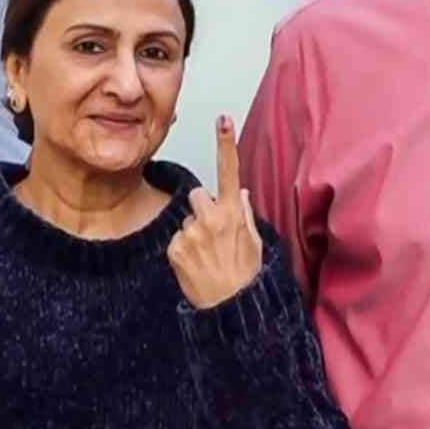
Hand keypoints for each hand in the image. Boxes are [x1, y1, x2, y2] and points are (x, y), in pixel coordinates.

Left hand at [167, 115, 262, 308]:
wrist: (229, 309)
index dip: (226, 143)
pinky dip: (183, 250)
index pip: (229, 171)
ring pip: (186, 220)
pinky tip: (196, 264)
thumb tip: (237, 192)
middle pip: (198, 196)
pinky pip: (177, 239)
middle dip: (202, 209)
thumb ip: (244, 214)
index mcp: (233, 213)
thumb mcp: (255, 242)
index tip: (223, 119)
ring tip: (206, 255)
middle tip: (213, 234)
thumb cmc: (245, 276)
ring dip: (193, 232)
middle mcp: (210, 219)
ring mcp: (190, 233)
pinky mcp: (175, 248)